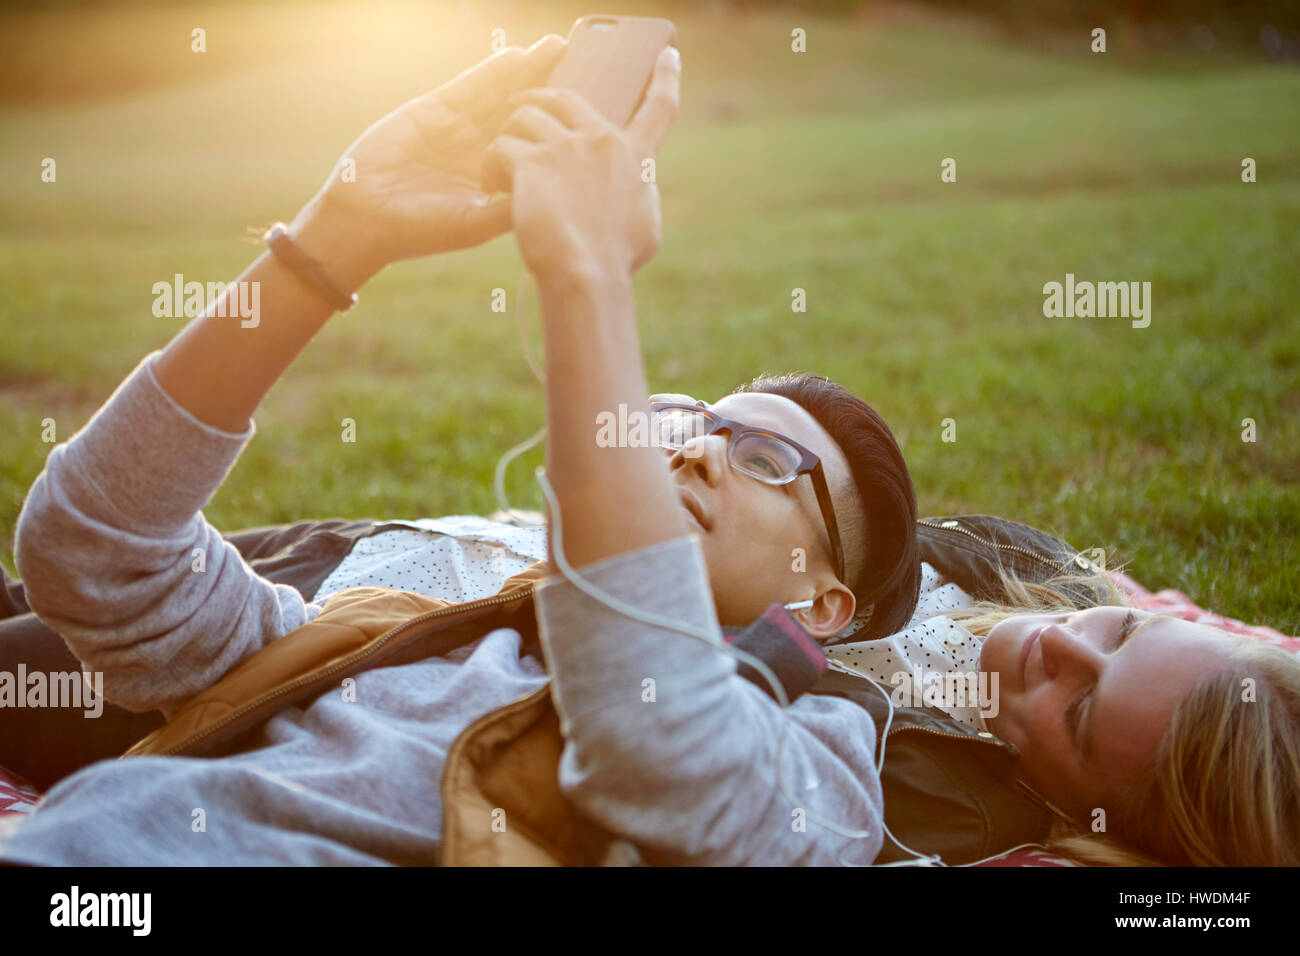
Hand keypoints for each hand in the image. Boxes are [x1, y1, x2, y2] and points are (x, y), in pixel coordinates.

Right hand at [293, 35, 565, 282]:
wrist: (364, 217)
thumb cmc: (418, 232)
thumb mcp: (472, 225)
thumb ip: (507, 210)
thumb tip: (550, 200)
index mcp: (497, 179)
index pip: (537, 148)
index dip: (561, 128)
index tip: (592, 112)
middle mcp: (483, 151)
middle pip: (527, 113)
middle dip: (553, 89)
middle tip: (586, 63)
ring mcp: (459, 129)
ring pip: (502, 93)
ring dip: (530, 71)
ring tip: (560, 47)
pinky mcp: (435, 110)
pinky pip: (470, 85)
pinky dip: (494, 71)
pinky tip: (518, 56)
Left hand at [482, 45, 681, 283]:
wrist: (587, 275)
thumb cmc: (615, 262)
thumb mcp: (643, 228)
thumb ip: (637, 196)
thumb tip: (634, 191)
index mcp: (635, 157)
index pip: (659, 109)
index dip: (667, 78)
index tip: (668, 55)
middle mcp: (602, 141)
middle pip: (566, 98)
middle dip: (540, 98)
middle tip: (521, 107)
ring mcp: (565, 147)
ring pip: (526, 115)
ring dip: (509, 136)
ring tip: (499, 166)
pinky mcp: (531, 161)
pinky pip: (501, 147)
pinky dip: (492, 166)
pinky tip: (493, 188)